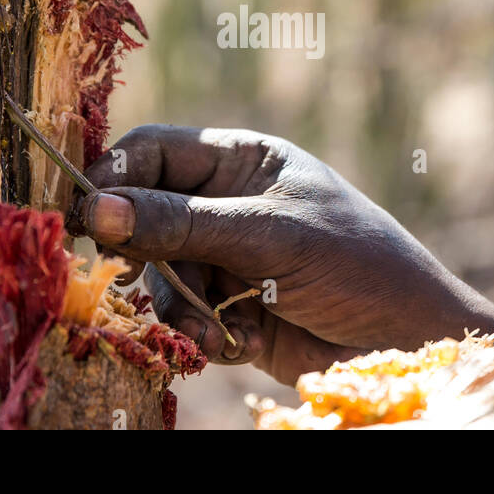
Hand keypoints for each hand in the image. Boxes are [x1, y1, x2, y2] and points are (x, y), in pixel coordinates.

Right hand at [82, 125, 493, 385]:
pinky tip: (232, 342)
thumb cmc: (355, 263)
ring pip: (157, 272)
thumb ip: (182, 223)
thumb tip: (96, 209)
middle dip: (145, 251)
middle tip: (135, 273)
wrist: (408, 341)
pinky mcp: (228, 307)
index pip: (154, 151)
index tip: (84, 213)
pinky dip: (198, 331)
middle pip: (143, 214)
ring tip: (217, 323)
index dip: (114, 175)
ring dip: (178, 303)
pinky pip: (182, 313)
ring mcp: (225, 256)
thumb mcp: (269, 235)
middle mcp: (226, 202)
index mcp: (241, 159)